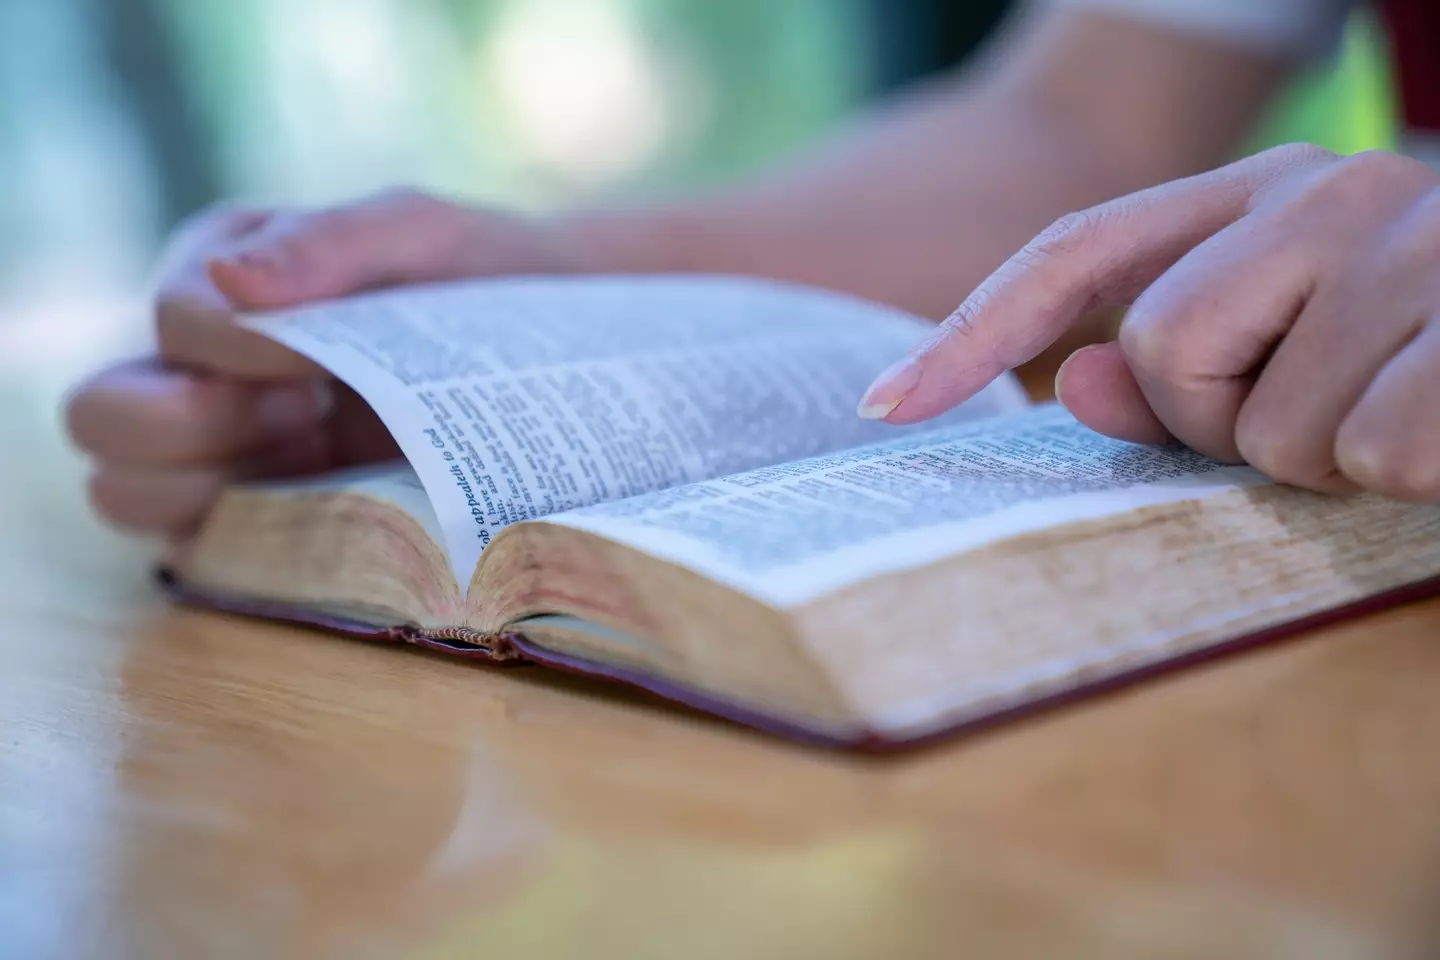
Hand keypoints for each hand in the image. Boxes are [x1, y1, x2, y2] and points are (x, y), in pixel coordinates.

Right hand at [67, 188, 588, 537]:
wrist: (546, 350)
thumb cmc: (470, 276)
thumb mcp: (418, 234)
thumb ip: (330, 241)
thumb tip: (230, 281)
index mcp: (217, 284)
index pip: (172, 315)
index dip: (238, 347)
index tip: (323, 362)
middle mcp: (195, 369)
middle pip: (102, 418)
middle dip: (193, 424)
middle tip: (306, 413)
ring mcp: (223, 453)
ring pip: (125, 494)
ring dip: (212, 488)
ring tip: (318, 456)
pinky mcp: (264, 519)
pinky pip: (209, 553)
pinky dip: (255, 544)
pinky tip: (334, 513)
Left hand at [858, 144, 1439, 500]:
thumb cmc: (1434, 337)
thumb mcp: (1306, 336)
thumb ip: (1184, 362)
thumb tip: (1082, 382)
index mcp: (1263, 191)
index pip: (1076, 254)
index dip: (969, 330)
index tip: (880, 409)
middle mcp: (1330, 191)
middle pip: (1169, 353)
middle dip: (1230, 422)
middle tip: (1323, 410)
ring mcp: (1414, 243)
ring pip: (1276, 429)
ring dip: (1333, 458)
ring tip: (1408, 407)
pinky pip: (1378, 455)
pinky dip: (1416, 476)